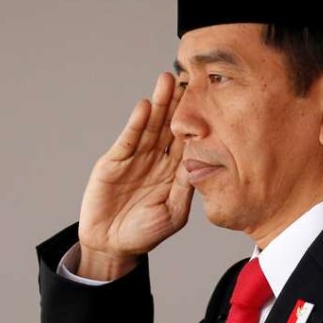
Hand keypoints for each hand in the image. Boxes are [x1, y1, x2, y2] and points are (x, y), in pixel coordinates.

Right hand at [76, 73, 193, 279]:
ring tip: (167, 81)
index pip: (188, 140)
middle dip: (178, 103)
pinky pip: (128, 139)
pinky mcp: (114, 161)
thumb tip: (201, 162)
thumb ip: (185, 187)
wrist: (111, 245)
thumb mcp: (173, 213)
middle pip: (170, 126)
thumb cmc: (144, 233)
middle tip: (190, 78)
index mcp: (174, 171)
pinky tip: (145, 106)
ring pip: (150, 126)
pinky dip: (136, 123)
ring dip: (158, 104)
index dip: (198, 120)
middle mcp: (156, 160)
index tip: (211, 99)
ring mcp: (135, 158)